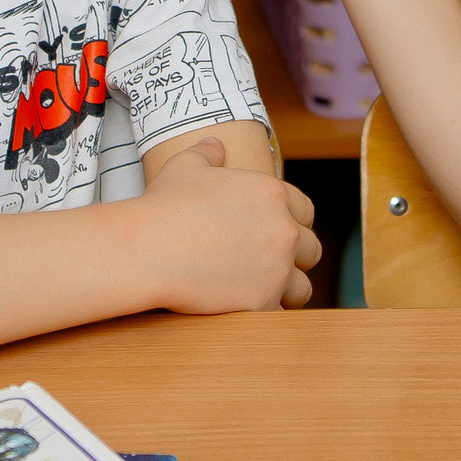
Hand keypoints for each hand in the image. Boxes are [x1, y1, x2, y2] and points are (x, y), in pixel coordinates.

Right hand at [135, 134, 319, 311]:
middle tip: (274, 264)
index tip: (278, 231)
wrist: (150, 248)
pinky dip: (265, 313)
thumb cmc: (166, 205)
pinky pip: (278, 314)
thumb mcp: (186, 167)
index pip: (305, 211)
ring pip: (302, 287)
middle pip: (311, 250)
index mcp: (273, 194)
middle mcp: (283, 231)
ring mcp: (277, 269)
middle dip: (296, 257)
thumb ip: (208, 153)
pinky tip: (248, 310)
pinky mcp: (263, 302)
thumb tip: (215, 146)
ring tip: (266, 292)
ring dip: (287, 290)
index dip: (293, 221)